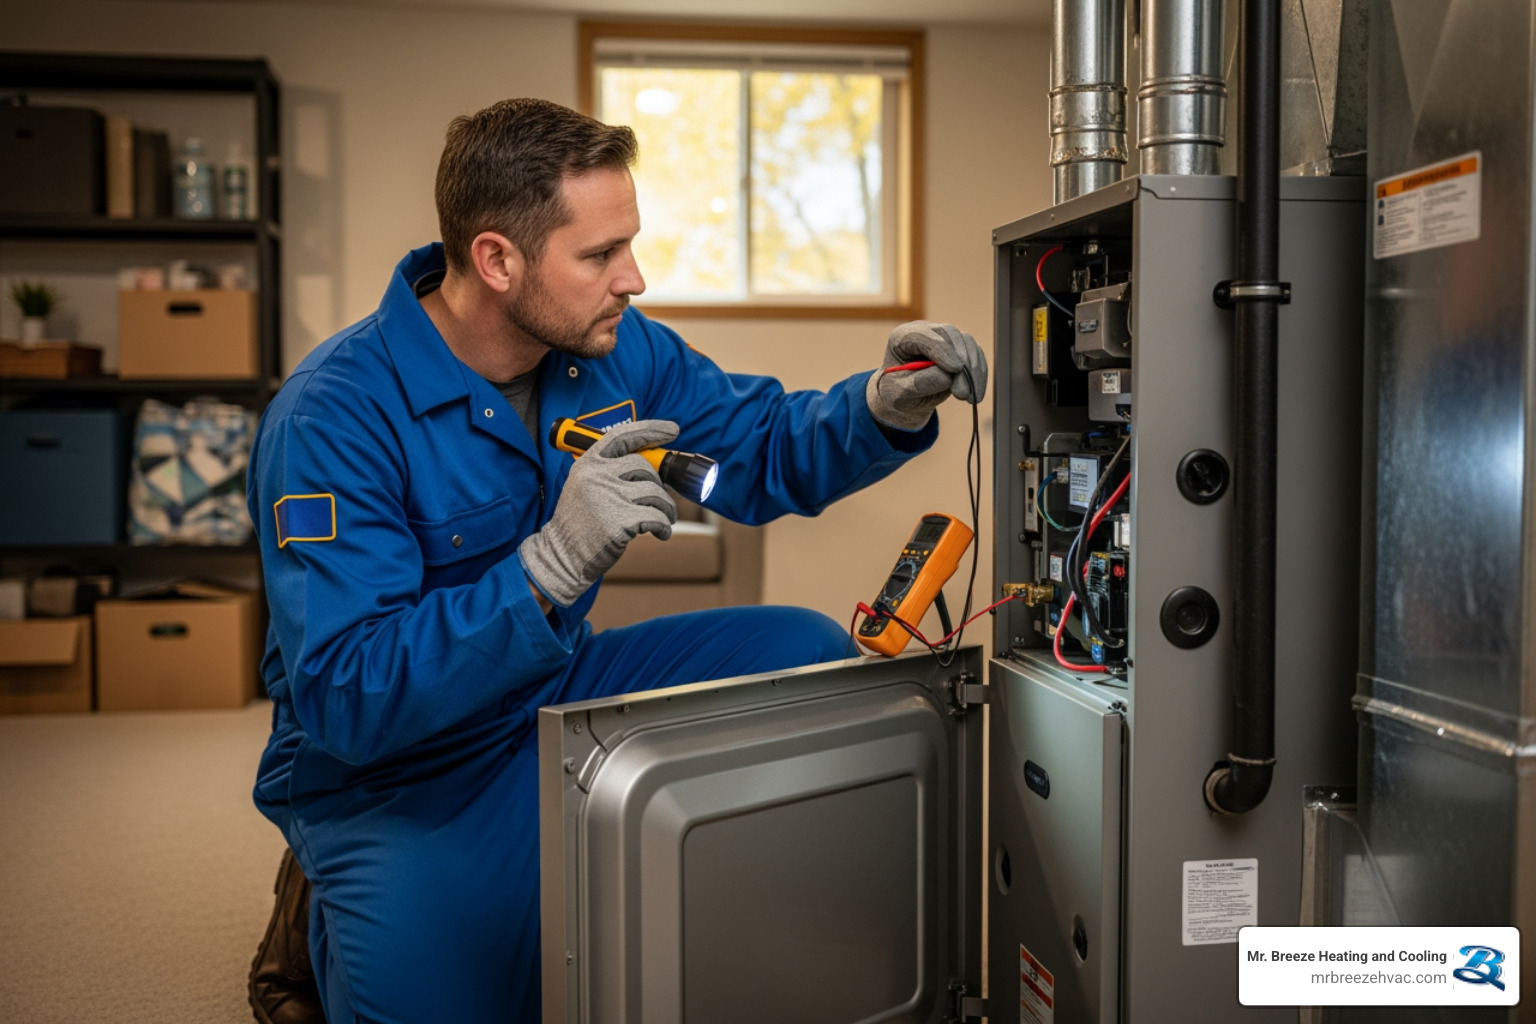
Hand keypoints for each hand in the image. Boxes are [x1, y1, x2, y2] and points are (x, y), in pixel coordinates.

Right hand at [518, 419, 678, 606]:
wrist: (563, 556)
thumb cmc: (581, 524)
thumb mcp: (586, 487)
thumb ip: (611, 473)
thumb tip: (654, 468)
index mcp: (588, 463)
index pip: (622, 436)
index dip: (650, 430)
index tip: (672, 430)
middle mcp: (596, 475)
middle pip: (645, 467)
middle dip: (659, 486)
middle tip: (661, 503)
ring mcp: (607, 497)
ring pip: (655, 492)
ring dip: (666, 508)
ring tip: (664, 520)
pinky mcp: (619, 521)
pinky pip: (656, 516)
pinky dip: (664, 526)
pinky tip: (660, 533)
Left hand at [865, 321, 987, 430]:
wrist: (906, 397)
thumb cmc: (897, 392)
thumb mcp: (900, 393)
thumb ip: (919, 383)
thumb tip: (948, 376)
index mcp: (902, 337)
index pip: (923, 335)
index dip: (941, 349)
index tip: (956, 369)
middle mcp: (925, 332)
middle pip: (949, 334)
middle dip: (961, 361)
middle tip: (962, 391)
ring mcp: (943, 338)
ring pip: (967, 343)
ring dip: (973, 369)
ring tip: (969, 396)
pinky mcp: (958, 349)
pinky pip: (975, 355)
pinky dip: (979, 374)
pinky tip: (976, 394)